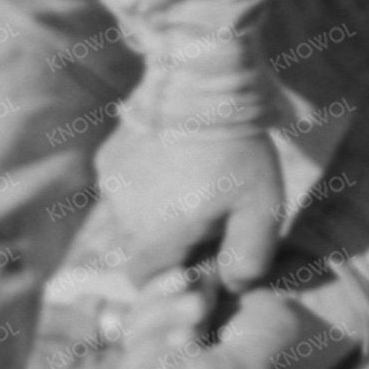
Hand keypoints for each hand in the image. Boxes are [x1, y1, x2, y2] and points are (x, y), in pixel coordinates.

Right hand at [94, 118, 286, 290]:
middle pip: (141, 250)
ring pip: (133, 217)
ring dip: (158, 212)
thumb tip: (232, 286)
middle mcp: (122, 217)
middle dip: (171, 243)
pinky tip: (175, 160)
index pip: (150, 282)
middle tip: (210, 214)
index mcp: (154, 239)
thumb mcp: (260, 210)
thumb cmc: (236, 151)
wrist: (201, 81)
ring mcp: (111, 184)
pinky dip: (148, 184)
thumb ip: (249, 259)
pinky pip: (127, 186)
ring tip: (194, 182)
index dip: (178, 275)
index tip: (210, 252)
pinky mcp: (108, 156)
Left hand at [118, 273, 356, 368]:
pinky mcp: (161, 317)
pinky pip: (141, 303)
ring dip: (163, 312)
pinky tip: (190, 279)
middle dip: (160, 348)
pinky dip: (162, 289)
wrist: (297, 302)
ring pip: (132, 335)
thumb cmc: (285, 349)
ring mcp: (162, 352)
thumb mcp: (255, 368)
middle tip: (197, 322)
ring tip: (205, 299)